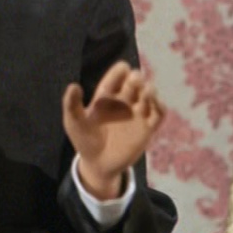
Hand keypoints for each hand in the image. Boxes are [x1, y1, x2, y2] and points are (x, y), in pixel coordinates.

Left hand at [62, 61, 164, 199]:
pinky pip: (158, 115)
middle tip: (136, 78)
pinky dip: (160, 106)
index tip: (123, 67)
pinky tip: (157, 103)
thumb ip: (72, 105)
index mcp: (105, 97)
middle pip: (133, 85)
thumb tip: (73, 85)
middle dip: (136, 79)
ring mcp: (136, 114)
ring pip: (147, 97)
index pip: (114, 80)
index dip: (119, 72)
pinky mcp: (147, 129)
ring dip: (150, 91)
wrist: (98, 165)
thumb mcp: (74, 122)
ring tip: (147, 90)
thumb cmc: (84, 140)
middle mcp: (123, 102)